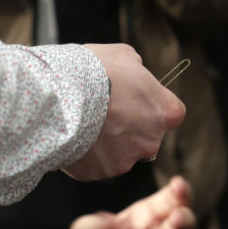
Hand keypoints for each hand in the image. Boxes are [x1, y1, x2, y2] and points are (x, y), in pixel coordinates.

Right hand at [65, 43, 185, 179]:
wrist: (58, 98)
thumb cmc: (95, 72)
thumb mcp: (125, 56)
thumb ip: (138, 70)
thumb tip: (135, 73)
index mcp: (166, 113)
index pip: (169, 112)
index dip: (150, 103)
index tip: (135, 96)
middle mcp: (151, 142)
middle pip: (146, 135)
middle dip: (131, 124)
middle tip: (108, 108)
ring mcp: (125, 160)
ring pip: (121, 151)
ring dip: (109, 140)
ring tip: (87, 119)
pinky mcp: (99, 173)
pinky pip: (97, 162)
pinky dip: (89, 151)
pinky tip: (75, 132)